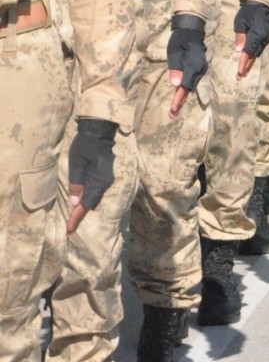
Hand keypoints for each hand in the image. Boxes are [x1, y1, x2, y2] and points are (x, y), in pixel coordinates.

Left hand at [67, 118, 116, 233]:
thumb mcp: (77, 163)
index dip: (76, 218)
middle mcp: (105, 182)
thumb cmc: (85, 145)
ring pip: (94, 196)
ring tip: (74, 216)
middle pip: (91, 202)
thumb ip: (77, 183)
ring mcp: (107, 178)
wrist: (99, 130)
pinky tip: (82, 200)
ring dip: (84, 206)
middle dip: (80, 214)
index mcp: (98, 181)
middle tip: (69, 227)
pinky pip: (96, 189)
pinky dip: (88, 197)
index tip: (69, 231)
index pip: (85, 204)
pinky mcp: (105, 173)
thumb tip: (75, 202)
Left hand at [166, 13, 207, 117]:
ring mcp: (201, 68)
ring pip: (191, 86)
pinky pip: (193, 81)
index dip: (178, 100)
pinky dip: (186, 89)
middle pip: (189, 89)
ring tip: (175, 108)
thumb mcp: (174, 51)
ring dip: (183, 96)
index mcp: (193, 66)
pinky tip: (180, 94)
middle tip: (172, 114)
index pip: (184, 87)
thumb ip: (175, 67)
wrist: (192, 29)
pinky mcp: (199, 67)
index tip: (172, 111)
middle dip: (180, 101)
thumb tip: (175, 84)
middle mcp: (199, 70)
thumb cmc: (180, 39)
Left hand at [233, 0, 268, 78]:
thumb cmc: (247, 12)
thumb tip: (238, 50)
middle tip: (239, 77)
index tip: (239, 73)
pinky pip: (260, 49)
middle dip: (246, 66)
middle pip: (254, 55)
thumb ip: (240, 37)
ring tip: (243, 72)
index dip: (243, 63)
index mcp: (256, 34)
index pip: (248, 52)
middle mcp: (264, 38)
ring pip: (257, 53)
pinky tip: (248, 60)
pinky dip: (254, 55)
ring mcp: (267, 38)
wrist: (260, 5)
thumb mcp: (240, 23)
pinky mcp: (267, 37)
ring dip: (250, 62)